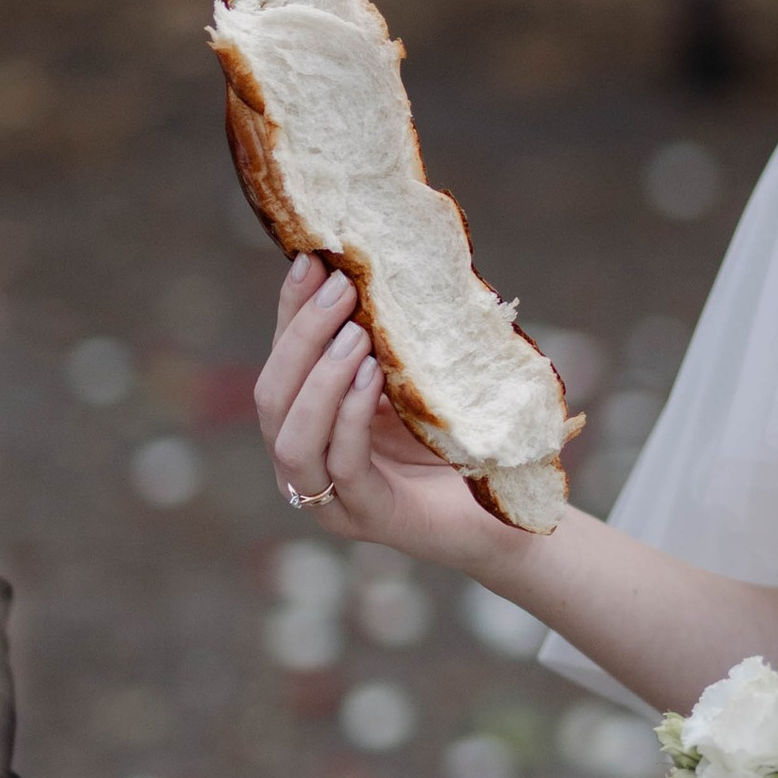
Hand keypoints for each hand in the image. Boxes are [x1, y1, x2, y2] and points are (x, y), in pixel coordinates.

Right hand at [254, 254, 507, 569]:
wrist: (505, 512)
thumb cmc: (458, 441)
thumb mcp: (413, 381)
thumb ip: (389, 341)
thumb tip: (375, 267)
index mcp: (309, 424)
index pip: (283, 362)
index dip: (291, 311)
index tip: (313, 260)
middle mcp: (306, 463)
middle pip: (272, 397)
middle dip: (302, 336)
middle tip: (342, 289)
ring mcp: (331, 498)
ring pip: (290, 437)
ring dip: (319, 378)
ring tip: (355, 334)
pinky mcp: (367, 516)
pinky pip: (342, 465)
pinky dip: (349, 417)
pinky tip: (371, 378)